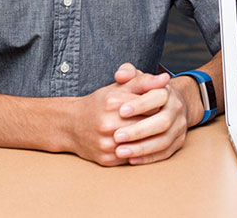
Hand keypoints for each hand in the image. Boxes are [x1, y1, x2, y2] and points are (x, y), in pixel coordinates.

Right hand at [67, 63, 188, 165]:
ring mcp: (107, 143)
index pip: (150, 105)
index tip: (163, 105)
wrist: (71, 125)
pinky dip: (140, 153)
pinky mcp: (107, 159)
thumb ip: (143, 81)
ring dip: (151, 139)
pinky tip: (143, 145)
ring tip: (156, 133)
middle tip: (164, 120)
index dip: (159, 106)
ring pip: (141, 144)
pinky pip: (133, 158)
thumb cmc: (100, 104)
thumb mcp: (119, 87)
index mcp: (114, 102)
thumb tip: (165, 78)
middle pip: (147, 125)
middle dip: (157, 123)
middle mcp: (109, 123)